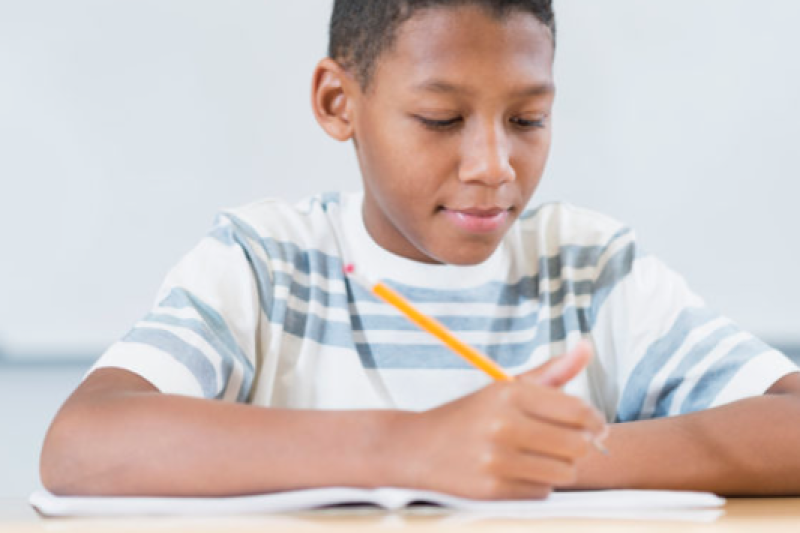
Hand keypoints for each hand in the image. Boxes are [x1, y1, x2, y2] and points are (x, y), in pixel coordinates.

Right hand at [395, 341, 605, 499]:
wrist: (417, 448)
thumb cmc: (469, 416)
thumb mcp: (505, 389)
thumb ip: (550, 372)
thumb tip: (587, 346)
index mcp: (509, 394)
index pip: (579, 411)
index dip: (596, 421)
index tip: (595, 426)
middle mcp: (503, 425)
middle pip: (578, 446)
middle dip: (579, 446)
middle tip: (565, 443)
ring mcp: (496, 459)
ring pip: (565, 472)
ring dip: (559, 468)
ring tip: (540, 457)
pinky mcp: (492, 489)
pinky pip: (542, 492)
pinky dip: (537, 484)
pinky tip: (517, 472)